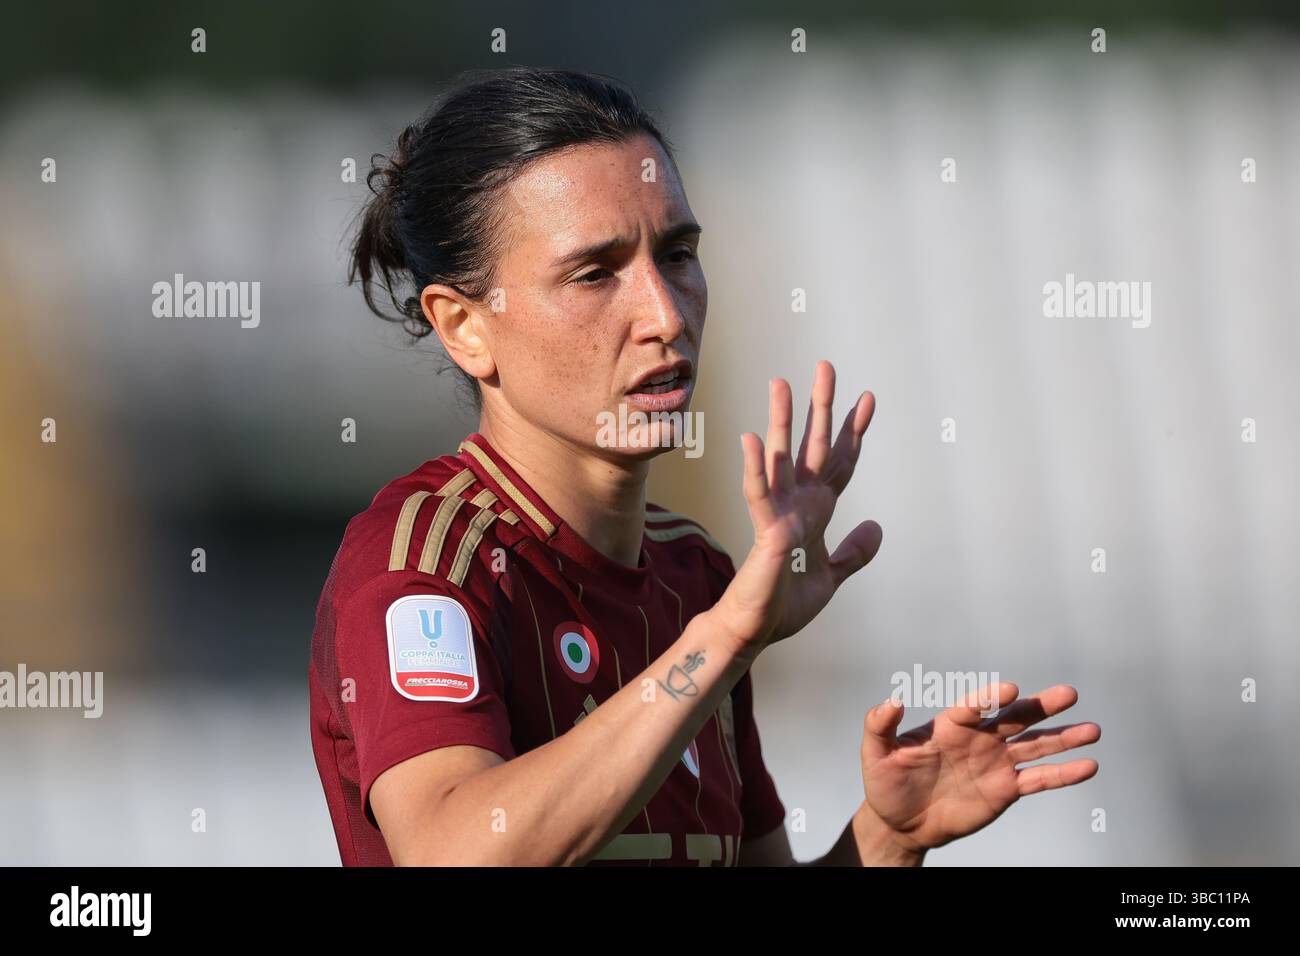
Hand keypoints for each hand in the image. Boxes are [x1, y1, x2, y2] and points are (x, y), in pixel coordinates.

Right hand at [715, 360, 882, 654]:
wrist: (758, 629)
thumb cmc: (786, 602)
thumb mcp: (832, 575)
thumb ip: (854, 552)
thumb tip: (878, 528)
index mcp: (816, 510)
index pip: (840, 462)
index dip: (854, 431)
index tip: (868, 397)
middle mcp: (797, 503)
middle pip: (814, 446)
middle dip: (822, 407)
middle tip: (826, 366)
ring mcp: (778, 513)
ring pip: (781, 458)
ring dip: (781, 421)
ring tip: (780, 383)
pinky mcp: (764, 531)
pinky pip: (757, 495)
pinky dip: (756, 468)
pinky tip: (751, 438)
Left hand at [859, 682, 1100, 852]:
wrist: (901, 822)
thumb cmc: (886, 783)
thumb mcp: (875, 753)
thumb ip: (879, 725)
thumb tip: (893, 700)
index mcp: (950, 725)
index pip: (975, 707)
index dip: (990, 698)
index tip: (1009, 690)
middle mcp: (979, 739)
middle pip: (1016, 718)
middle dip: (1042, 706)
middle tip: (1069, 693)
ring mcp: (996, 763)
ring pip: (1035, 745)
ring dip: (1064, 737)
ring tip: (1093, 730)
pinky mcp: (1006, 790)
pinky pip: (1039, 779)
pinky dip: (1064, 774)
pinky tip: (1089, 766)